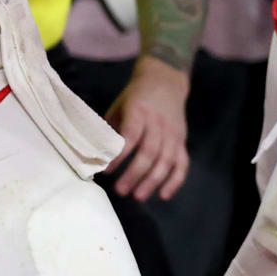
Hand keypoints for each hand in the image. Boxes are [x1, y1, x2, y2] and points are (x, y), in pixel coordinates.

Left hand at [104, 57, 190, 201]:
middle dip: (134, 174)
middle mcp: (158, 122)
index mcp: (139, 111)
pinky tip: (163, 195)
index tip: (106, 171)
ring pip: (166, 160)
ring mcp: (173, 133)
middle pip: (149, 152)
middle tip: (120, 191)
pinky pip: (182, 163)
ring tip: (138, 196)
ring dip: (152, 181)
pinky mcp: (182, 141)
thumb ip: (111, 129)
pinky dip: (175, 181)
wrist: (165, 80)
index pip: (131, 135)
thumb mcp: (120, 106)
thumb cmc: (136, 97)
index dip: (119, 155)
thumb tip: (95, 156)